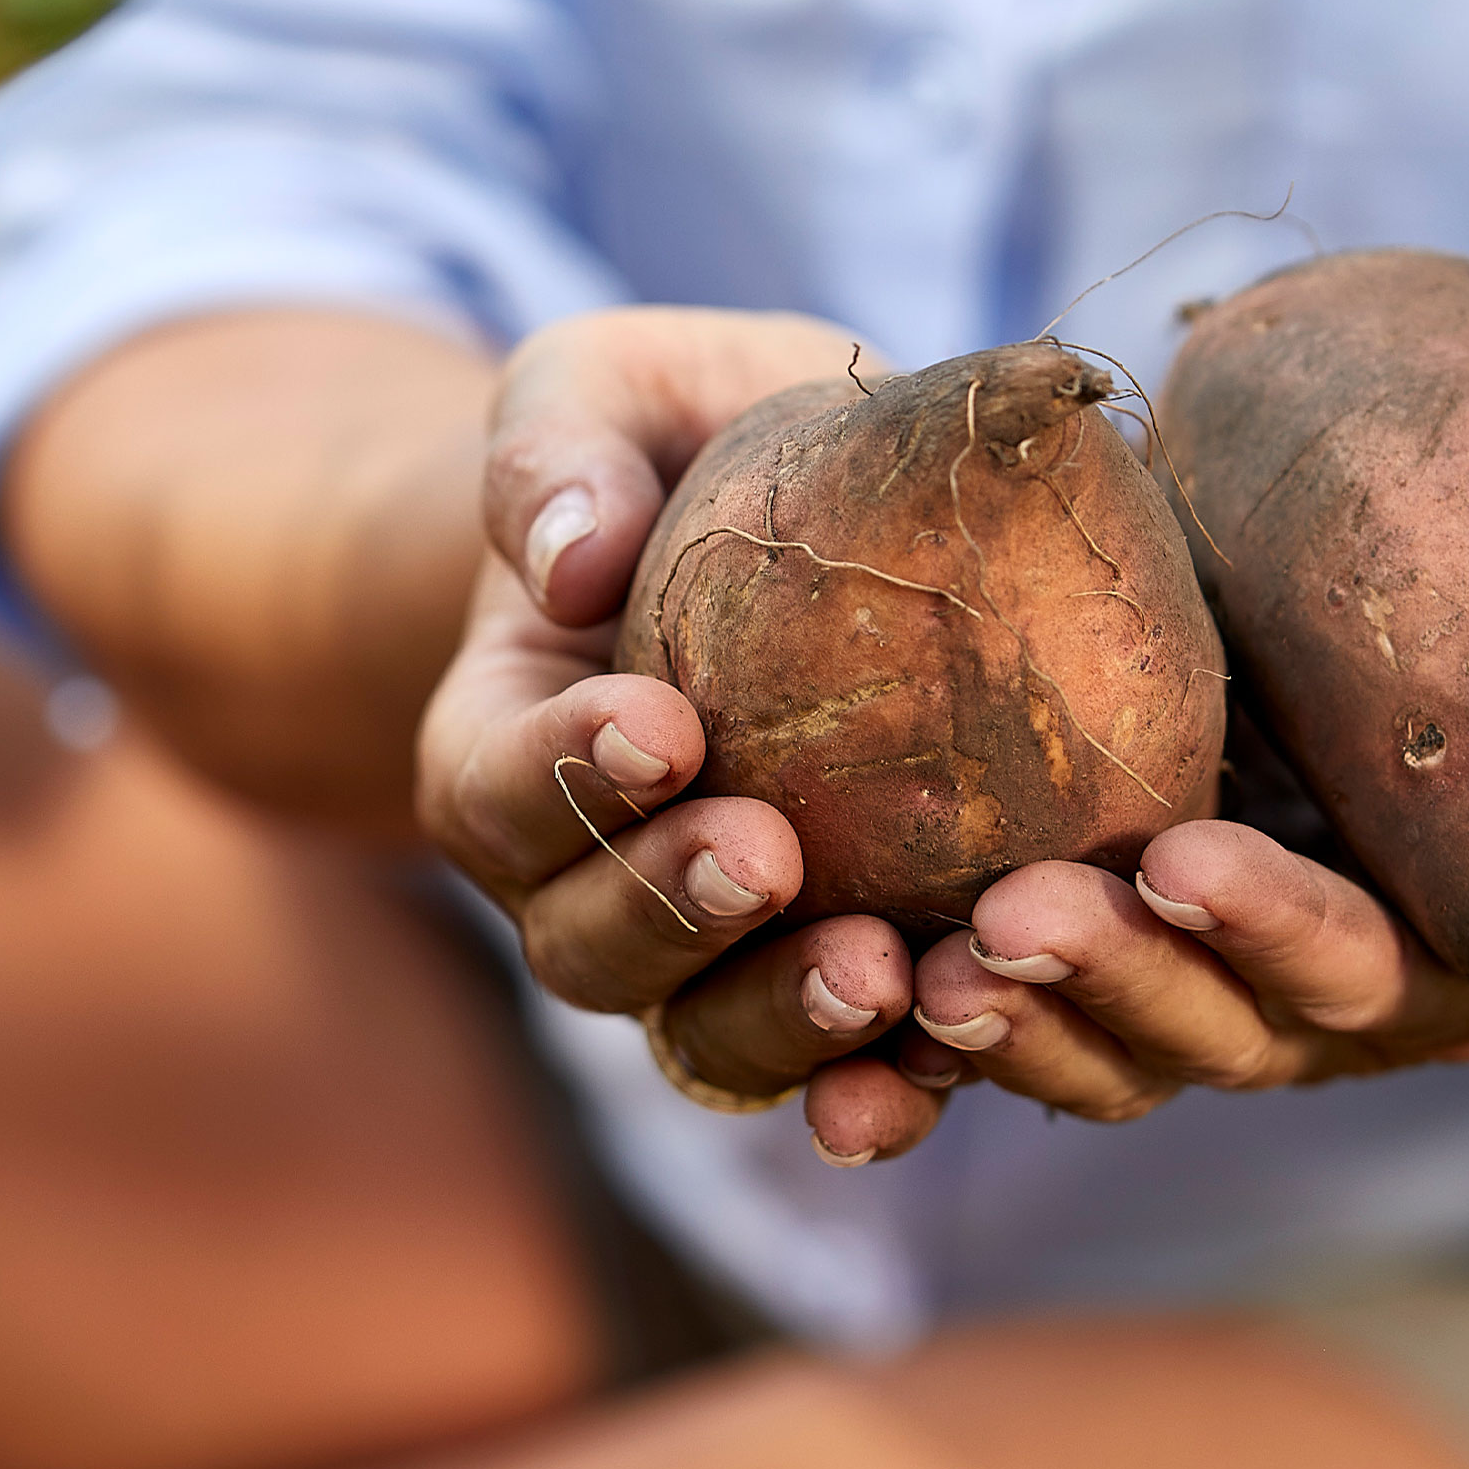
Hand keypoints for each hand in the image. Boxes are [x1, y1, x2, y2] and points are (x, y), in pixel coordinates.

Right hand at [417, 307, 940, 1162]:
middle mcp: (583, 879)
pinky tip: (970, 1043)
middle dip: (671, 914)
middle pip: (588, 946)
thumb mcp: (609, 388)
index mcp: (504, 741)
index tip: (662, 724)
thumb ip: (559, 446)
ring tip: (879, 974)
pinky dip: (895, 1080)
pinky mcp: (835, 979)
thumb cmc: (683, 439)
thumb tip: (569, 557)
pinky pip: (849, 1064)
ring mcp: (706, 954)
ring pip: (710, 1035)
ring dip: (786, 1019)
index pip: (499, 785)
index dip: (565, 772)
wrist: (794, 525)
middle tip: (769, 857)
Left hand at [890, 611, 1468, 1129]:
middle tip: (1010, 913)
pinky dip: (932, 1042)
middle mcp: (1321, 1003)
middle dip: (1115, 985)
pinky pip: (1017, 1031)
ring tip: (911, 959)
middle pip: (1209, 1033)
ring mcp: (1212, 996)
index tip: (1186, 852)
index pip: (1358, 965)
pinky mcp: (1119, 961)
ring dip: (1010, 1022)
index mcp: (1445, 952)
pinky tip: (854, 1000)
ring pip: (1101, 1050)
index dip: (1276, 924)